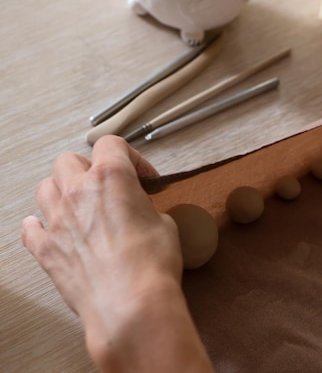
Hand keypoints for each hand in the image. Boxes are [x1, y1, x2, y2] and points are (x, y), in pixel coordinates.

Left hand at [21, 136, 212, 371]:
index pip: (111, 144)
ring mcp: (56, 221)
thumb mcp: (166, 225)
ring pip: (45, 187)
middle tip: (108, 187)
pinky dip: (38, 225)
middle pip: (68, 160)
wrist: (131, 304)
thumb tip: (139, 214)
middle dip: (88, 168)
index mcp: (111, 178)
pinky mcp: (46, 250)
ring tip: (80, 206)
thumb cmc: (153, 263)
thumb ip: (146, 209)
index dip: (132, 157)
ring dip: (61, 191)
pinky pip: (30, 228)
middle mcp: (78, 192)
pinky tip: (49, 228)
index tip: (144, 177)